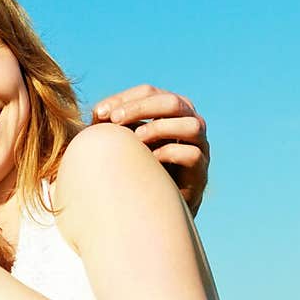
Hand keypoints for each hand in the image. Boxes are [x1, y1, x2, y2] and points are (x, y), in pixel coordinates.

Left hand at [92, 84, 208, 215]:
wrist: (153, 206)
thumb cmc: (135, 166)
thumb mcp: (122, 141)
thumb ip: (112, 125)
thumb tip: (99, 112)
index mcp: (171, 111)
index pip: (150, 92)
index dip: (125, 98)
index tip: (100, 113)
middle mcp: (190, 123)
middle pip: (173, 102)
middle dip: (141, 108)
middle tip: (115, 121)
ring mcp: (200, 147)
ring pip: (191, 125)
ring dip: (159, 128)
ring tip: (136, 138)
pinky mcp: (200, 172)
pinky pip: (192, 155)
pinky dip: (169, 153)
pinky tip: (150, 159)